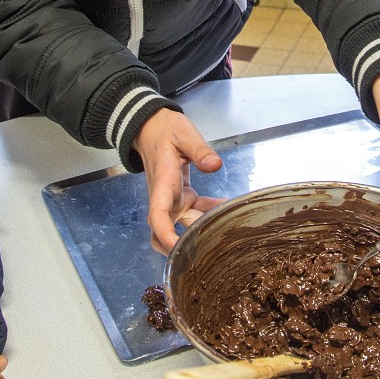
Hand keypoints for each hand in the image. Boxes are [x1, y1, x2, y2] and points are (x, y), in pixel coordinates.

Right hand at [134, 107, 223, 253]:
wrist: (151, 127)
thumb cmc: (164, 130)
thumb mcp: (184, 134)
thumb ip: (200, 150)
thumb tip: (215, 165)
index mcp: (162, 184)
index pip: (158, 217)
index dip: (166, 236)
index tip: (177, 250)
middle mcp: (164, 198)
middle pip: (167, 232)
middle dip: (187, 243)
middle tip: (214, 242)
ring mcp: (172, 200)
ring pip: (184, 225)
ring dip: (203, 229)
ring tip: (228, 224)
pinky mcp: (181, 197)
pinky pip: (195, 213)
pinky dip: (209, 214)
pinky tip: (226, 207)